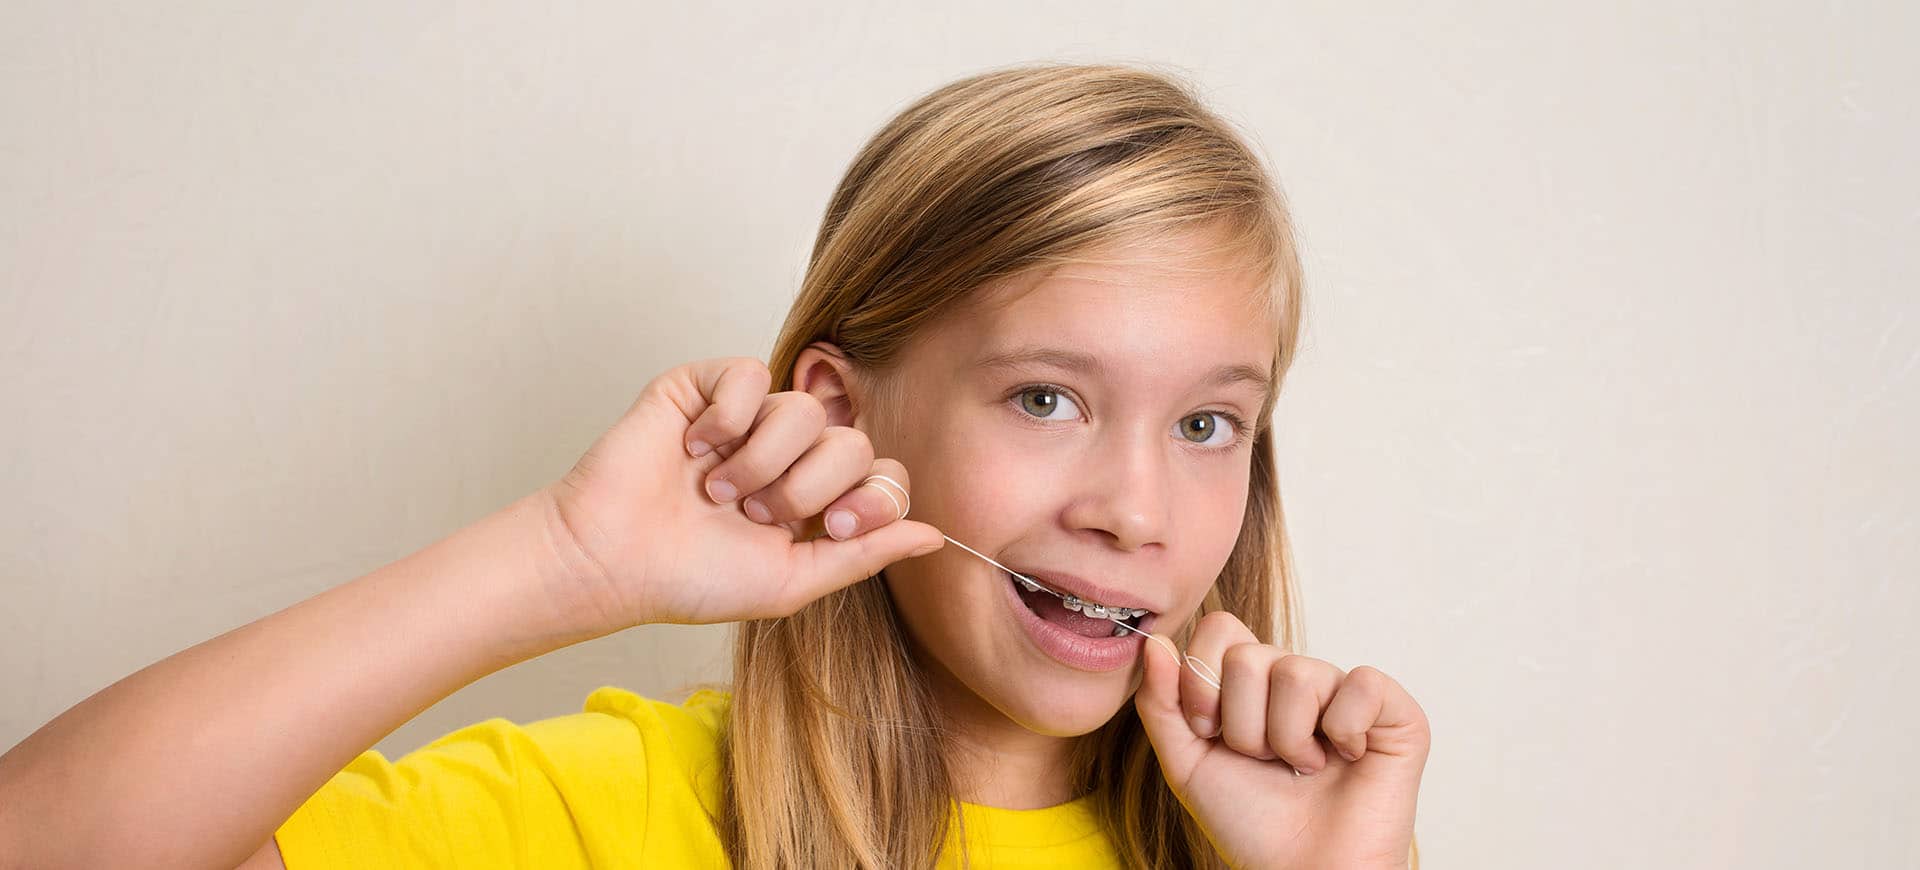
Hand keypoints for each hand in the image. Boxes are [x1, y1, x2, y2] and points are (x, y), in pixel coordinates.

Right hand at [543, 357, 943, 631]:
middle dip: (808, 487)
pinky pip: (753, 374)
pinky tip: (696, 448)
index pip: (882, 471)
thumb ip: (865, 555)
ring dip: (763, 459)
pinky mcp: (706, 386)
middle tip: (757, 514)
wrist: (612, 559)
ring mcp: (749, 417)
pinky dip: (730, 417)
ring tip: (719, 491)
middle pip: (851, 439)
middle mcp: (789, 452)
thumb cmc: (692, 579)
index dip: (870, 496)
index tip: (828, 529)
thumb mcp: (793, 581)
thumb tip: (939, 538)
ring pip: (805, 408)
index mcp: (815, 498)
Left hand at [1135, 611, 1429, 868]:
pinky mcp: (1394, 710)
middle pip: (1248, 655)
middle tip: (1265, 761)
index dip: (1204, 683)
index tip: (1211, 733)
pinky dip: (1345, 731)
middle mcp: (1298, 677)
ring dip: (1288, 739)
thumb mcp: (1187, 763)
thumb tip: (1157, 644)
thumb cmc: (1250, 822)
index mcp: (1252, 681)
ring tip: (1303, 768)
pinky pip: (1361, 684)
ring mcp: (1345, 690)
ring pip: (1297, 672)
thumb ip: (1162, 703)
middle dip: (1243, 725)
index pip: (1220, 630)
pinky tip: (1347, 757)